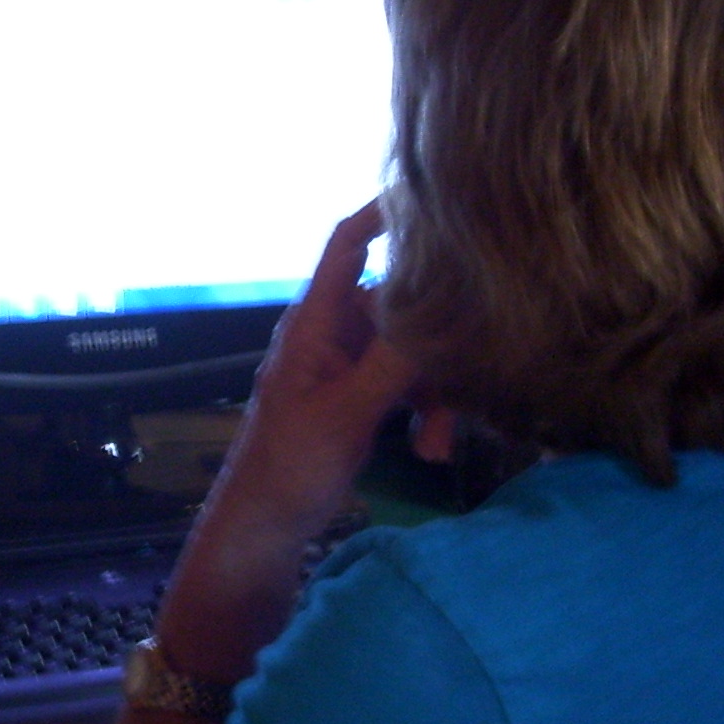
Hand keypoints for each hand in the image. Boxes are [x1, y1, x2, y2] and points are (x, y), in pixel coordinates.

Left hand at [154, 205, 416, 682]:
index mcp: (314, 324)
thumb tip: (440, 311)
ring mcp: (347, 369)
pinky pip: (406, 387)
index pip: (346, 244)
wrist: (261, 532)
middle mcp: (332, 336)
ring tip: (437, 443)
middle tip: (463, 378)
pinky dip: (423, 413)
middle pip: (398, 306)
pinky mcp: (360, 402)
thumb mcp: (347, 414)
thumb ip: (394, 363)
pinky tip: (431, 451)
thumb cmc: (287, 470)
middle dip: (434, 344)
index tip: (429, 191)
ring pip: (411, 353)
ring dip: (433, 392)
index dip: (383, 211)